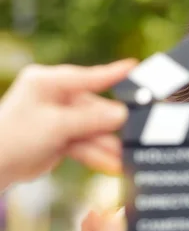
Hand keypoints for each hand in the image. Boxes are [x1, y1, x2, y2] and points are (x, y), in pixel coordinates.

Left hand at [0, 59, 135, 188]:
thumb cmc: (12, 138)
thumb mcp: (56, 125)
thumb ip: (91, 120)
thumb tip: (122, 114)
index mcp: (48, 82)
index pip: (88, 76)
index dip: (114, 73)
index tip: (135, 67)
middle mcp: (55, 96)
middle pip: (94, 110)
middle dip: (112, 128)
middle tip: (135, 137)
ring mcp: (59, 117)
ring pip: (92, 130)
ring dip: (107, 145)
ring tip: (124, 158)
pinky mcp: (61, 136)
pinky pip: (85, 142)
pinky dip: (97, 154)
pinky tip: (113, 164)